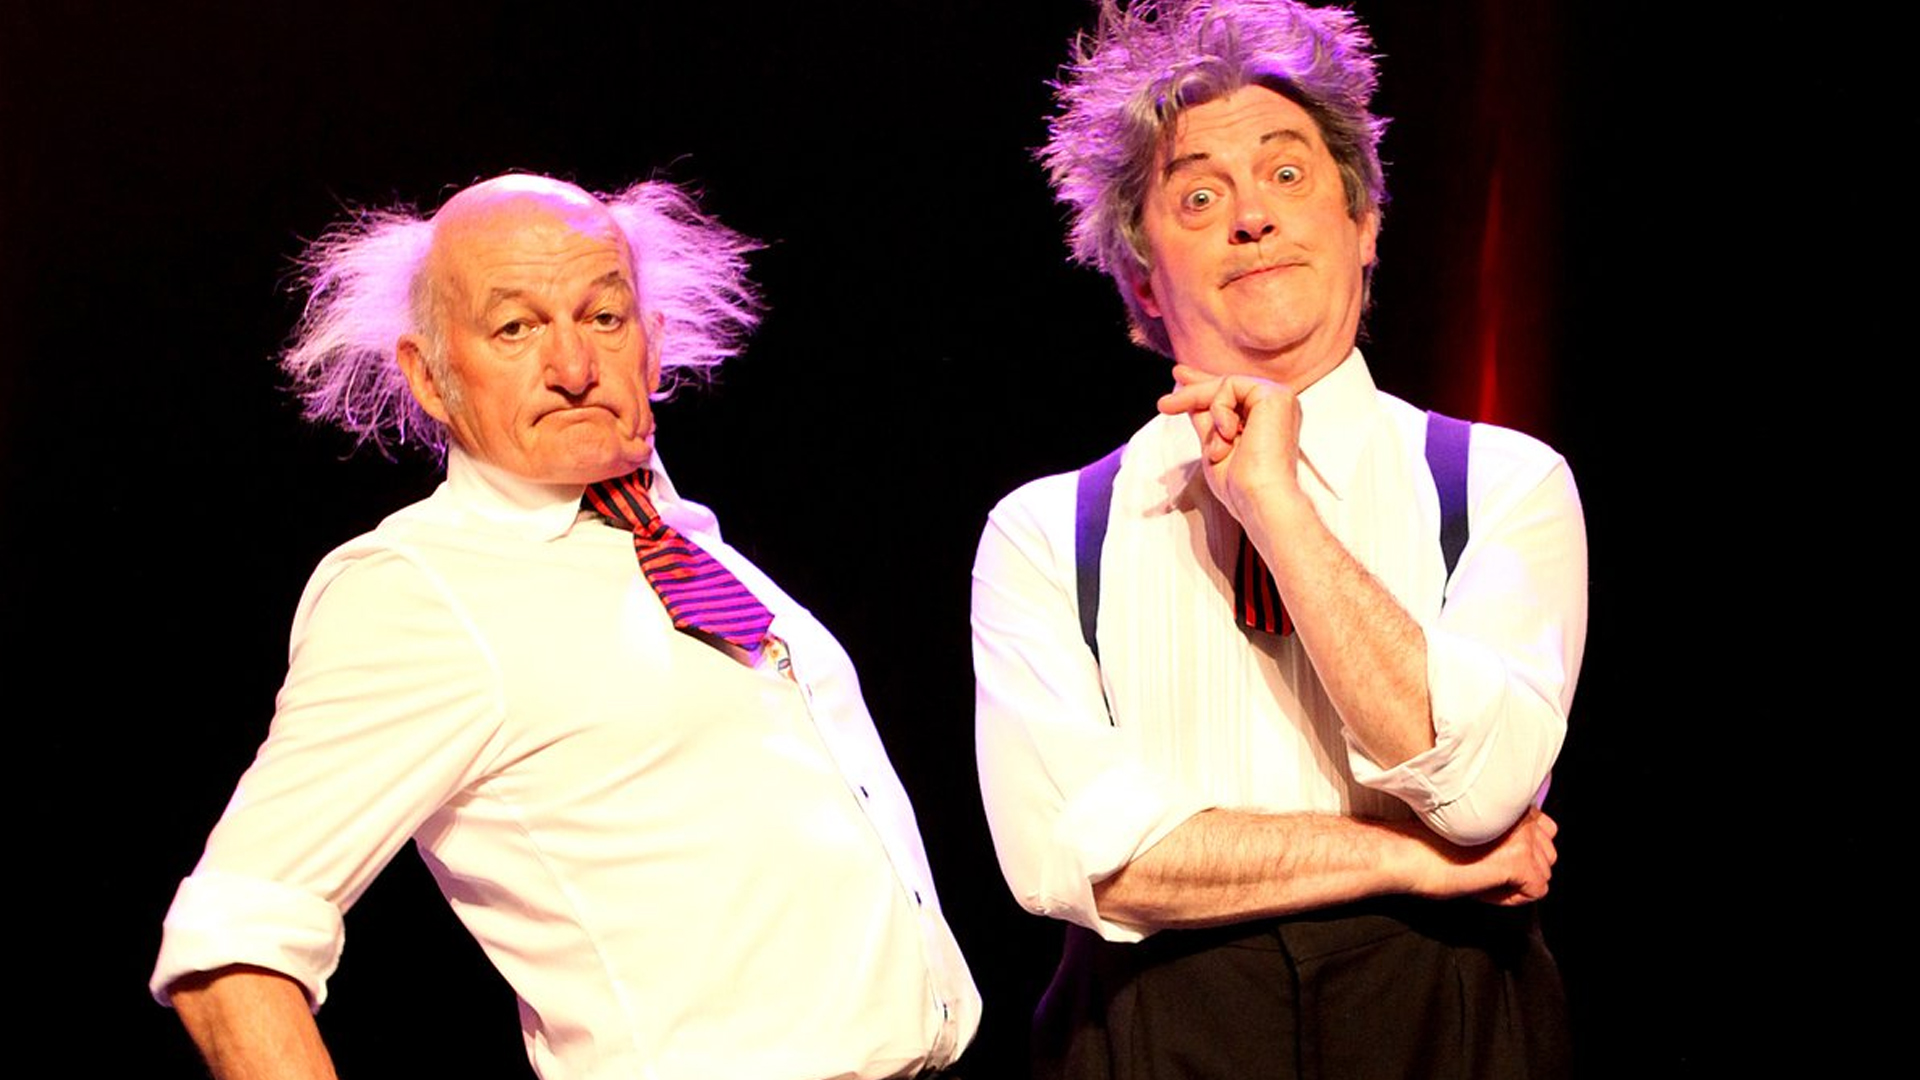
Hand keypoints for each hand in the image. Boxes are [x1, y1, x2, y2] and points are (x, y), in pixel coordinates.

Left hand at [1157, 364, 1304, 524]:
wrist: (1260, 499)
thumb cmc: (1240, 485)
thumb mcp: (1214, 445)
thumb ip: (1204, 418)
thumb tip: (1184, 392)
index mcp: (1267, 420)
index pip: (1232, 395)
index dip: (1203, 387)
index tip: (1178, 378)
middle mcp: (1277, 406)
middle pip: (1227, 386)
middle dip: (1194, 391)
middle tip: (1164, 404)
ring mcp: (1279, 398)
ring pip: (1225, 384)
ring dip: (1208, 413)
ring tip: (1215, 448)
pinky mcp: (1275, 395)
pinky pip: (1230, 385)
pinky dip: (1219, 410)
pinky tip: (1227, 435)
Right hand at [1405, 807, 1557, 905]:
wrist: (1405, 853)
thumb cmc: (1427, 842)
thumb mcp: (1473, 826)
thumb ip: (1504, 827)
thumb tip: (1526, 851)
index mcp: (1510, 800)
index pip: (1545, 831)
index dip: (1518, 852)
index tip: (1488, 856)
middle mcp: (1521, 814)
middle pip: (1548, 856)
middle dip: (1520, 870)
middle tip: (1484, 869)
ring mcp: (1523, 837)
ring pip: (1543, 875)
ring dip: (1514, 884)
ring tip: (1481, 877)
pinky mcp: (1520, 861)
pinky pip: (1534, 892)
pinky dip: (1509, 897)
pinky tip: (1483, 886)